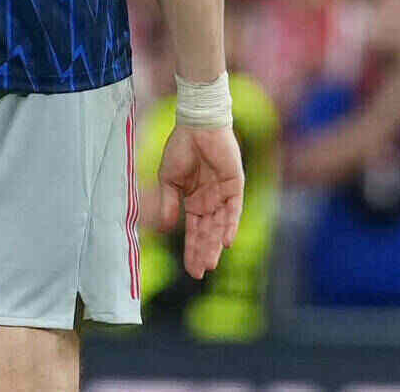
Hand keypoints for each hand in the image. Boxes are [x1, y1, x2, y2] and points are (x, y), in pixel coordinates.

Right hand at [155, 123, 243, 278]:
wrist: (195, 125)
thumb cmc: (179, 148)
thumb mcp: (168, 179)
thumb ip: (168, 203)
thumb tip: (165, 229)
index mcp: (194, 201)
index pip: (194, 231)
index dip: (192, 250)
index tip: (191, 271)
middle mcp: (210, 202)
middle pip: (208, 233)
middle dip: (203, 253)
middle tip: (200, 273)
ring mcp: (223, 195)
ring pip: (220, 226)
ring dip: (215, 244)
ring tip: (210, 263)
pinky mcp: (235, 185)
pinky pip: (233, 209)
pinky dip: (230, 225)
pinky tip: (226, 241)